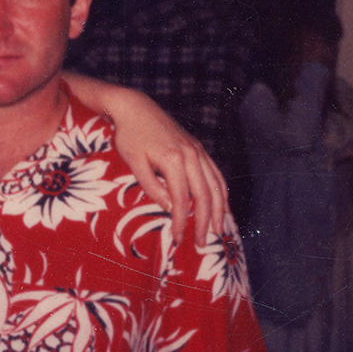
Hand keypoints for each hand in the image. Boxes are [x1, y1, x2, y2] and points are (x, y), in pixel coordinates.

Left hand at [63, 75, 226, 242]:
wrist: (135, 107)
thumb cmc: (129, 136)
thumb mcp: (134, 162)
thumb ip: (152, 186)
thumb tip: (170, 208)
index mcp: (173, 160)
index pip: (182, 200)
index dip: (182, 222)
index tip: (179, 240)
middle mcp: (191, 155)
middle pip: (205, 195)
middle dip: (205, 222)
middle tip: (202, 244)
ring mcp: (198, 150)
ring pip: (216, 185)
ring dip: (220, 210)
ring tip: (219, 230)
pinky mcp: (198, 148)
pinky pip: (216, 173)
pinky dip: (222, 191)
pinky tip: (222, 205)